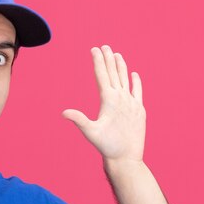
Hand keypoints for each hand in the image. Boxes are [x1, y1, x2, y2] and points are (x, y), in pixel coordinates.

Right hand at [62, 45, 145, 163]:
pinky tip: (134, 74)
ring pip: (126, 79)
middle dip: (108, 59)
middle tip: (104, 46)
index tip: (94, 49)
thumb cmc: (106, 146)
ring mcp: (132, 103)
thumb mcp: (90, 132)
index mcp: (109, 99)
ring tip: (117, 54)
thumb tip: (64, 113)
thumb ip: (78, 119)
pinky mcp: (140, 110)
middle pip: (114, 73)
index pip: (102, 75)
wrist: (127, 157)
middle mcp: (122, 98)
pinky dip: (135, 81)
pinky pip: (137, 91)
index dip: (97, 61)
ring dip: (121, 66)